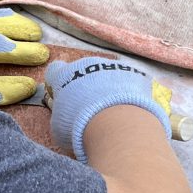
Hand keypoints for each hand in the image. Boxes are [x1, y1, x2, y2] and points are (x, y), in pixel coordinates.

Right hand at [45, 54, 171, 160]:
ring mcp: (113, 66)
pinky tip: (130, 111)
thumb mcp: (59, 127)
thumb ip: (60, 114)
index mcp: (64, 75)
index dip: (59, 82)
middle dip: (86, 86)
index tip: (64, 96)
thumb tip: (65, 115)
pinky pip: (130, 82)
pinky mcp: (136, 73)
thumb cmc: (80, 127)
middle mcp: (87, 64)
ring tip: (113, 113)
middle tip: (90, 110)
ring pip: (109, 75)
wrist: (117, 125)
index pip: (55, 70)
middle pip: (84, 71)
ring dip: (108, 89)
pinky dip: (129, 94)